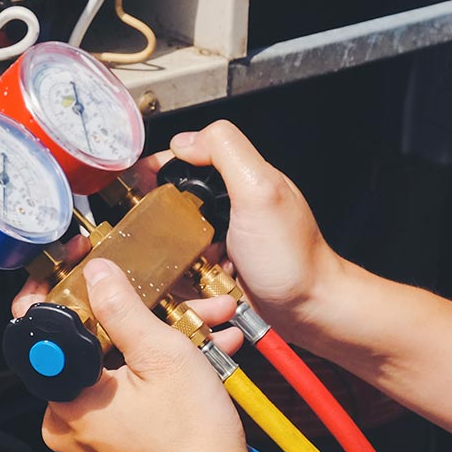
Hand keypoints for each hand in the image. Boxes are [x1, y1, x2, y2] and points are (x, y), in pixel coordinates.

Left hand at [39, 259, 253, 451]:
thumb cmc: (194, 441)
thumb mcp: (162, 356)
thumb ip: (123, 308)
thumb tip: (96, 274)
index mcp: (66, 397)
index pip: (42, 327)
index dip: (65, 288)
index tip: (85, 268)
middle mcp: (66, 417)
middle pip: (90, 341)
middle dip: (139, 312)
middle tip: (170, 294)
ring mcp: (89, 429)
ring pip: (117, 362)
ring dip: (162, 336)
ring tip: (206, 321)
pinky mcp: (113, 437)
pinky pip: (127, 388)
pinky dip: (159, 368)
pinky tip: (203, 347)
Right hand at [160, 121, 347, 348]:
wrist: (310, 311)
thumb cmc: (294, 259)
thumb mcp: (259, 190)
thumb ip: (225, 151)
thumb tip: (185, 139)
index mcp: (239, 177)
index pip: (184, 159)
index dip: (158, 171)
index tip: (141, 188)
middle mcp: (231, 205)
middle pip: (172, 200)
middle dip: (162, 220)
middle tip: (165, 236)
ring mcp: (224, 238)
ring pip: (174, 237)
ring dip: (173, 253)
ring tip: (187, 263)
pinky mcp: (218, 269)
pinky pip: (184, 268)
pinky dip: (183, 277)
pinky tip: (196, 283)